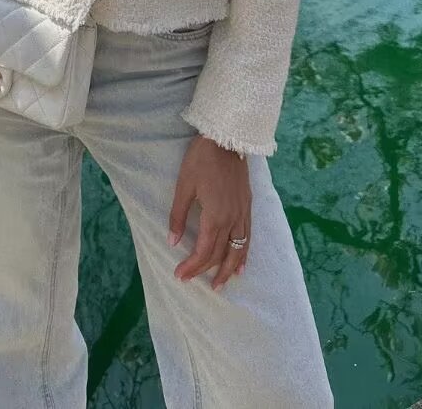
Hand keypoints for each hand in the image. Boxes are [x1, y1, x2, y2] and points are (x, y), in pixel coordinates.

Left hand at [168, 135, 250, 291]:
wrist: (227, 137)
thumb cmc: (201, 159)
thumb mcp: (184, 185)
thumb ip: (178, 215)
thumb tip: (173, 241)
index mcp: (215, 217)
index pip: (204, 251)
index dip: (192, 266)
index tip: (179, 275)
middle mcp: (232, 220)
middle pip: (220, 254)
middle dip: (206, 271)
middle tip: (194, 282)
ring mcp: (243, 214)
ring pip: (238, 250)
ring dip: (229, 269)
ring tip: (220, 284)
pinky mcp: (248, 206)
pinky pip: (248, 238)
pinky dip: (244, 254)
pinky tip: (242, 264)